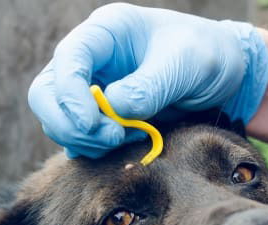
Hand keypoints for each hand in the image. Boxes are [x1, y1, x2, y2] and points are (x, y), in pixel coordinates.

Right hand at [28, 3, 267, 158]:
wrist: (221, 76)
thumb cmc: (207, 56)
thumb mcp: (186, 64)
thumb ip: (149, 86)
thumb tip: (111, 110)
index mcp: (106, 33)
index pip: (67, 59)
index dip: (70, 95)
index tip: (93, 124)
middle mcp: (91, 60)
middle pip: (46, 93)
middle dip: (70, 123)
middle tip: (110, 138)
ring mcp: (91, 88)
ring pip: (57, 119)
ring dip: (83, 139)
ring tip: (122, 140)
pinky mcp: (99, 115)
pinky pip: (76, 136)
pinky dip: (89, 148)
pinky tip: (117, 147)